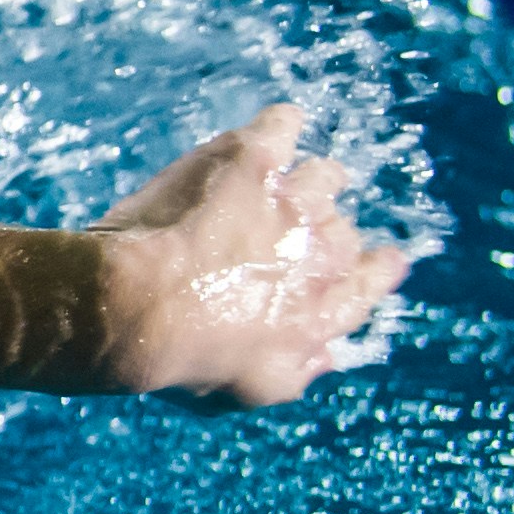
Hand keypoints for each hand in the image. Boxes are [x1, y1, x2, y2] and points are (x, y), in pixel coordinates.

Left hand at [88, 106, 407, 403]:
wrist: (134, 306)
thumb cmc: (184, 357)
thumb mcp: (250, 389)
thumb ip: (298, 371)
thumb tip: (327, 354)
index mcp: (325, 310)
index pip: (371, 282)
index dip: (374, 268)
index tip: (378, 259)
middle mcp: (323, 253)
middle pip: (341, 229)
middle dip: (318, 228)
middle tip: (285, 229)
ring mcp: (292, 202)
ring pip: (323, 177)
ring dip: (306, 180)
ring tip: (282, 180)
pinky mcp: (253, 161)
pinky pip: (283, 126)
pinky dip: (281, 124)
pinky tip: (276, 125)